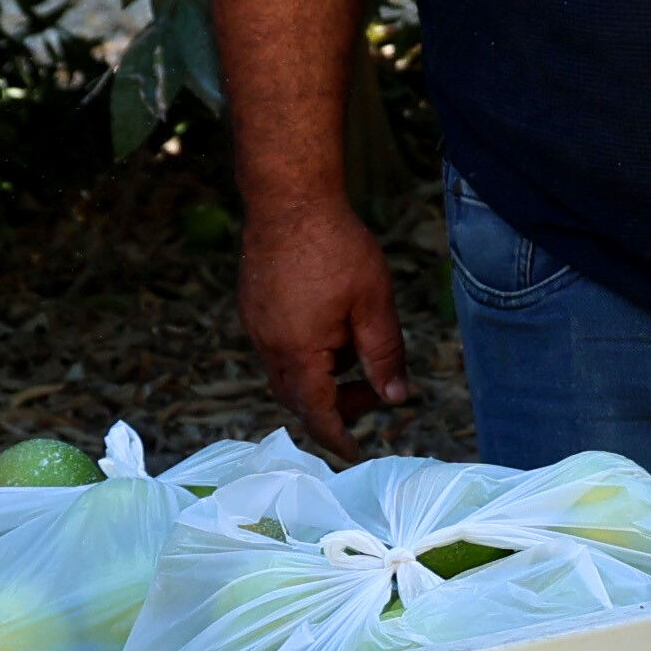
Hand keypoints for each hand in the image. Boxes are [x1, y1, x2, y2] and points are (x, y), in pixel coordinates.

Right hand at [237, 195, 405, 448]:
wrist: (288, 197)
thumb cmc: (335, 246)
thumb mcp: (374, 305)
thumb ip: (385, 356)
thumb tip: (396, 399)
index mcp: (298, 353)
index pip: (317, 415)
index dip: (338, 438)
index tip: (356, 453)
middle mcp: (269, 346)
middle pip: (298, 399)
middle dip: (334, 406)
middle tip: (371, 392)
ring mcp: (256, 325)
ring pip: (287, 373)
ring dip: (321, 378)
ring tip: (355, 351)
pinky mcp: (254, 307)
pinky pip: (278, 347)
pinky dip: (306, 354)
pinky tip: (331, 326)